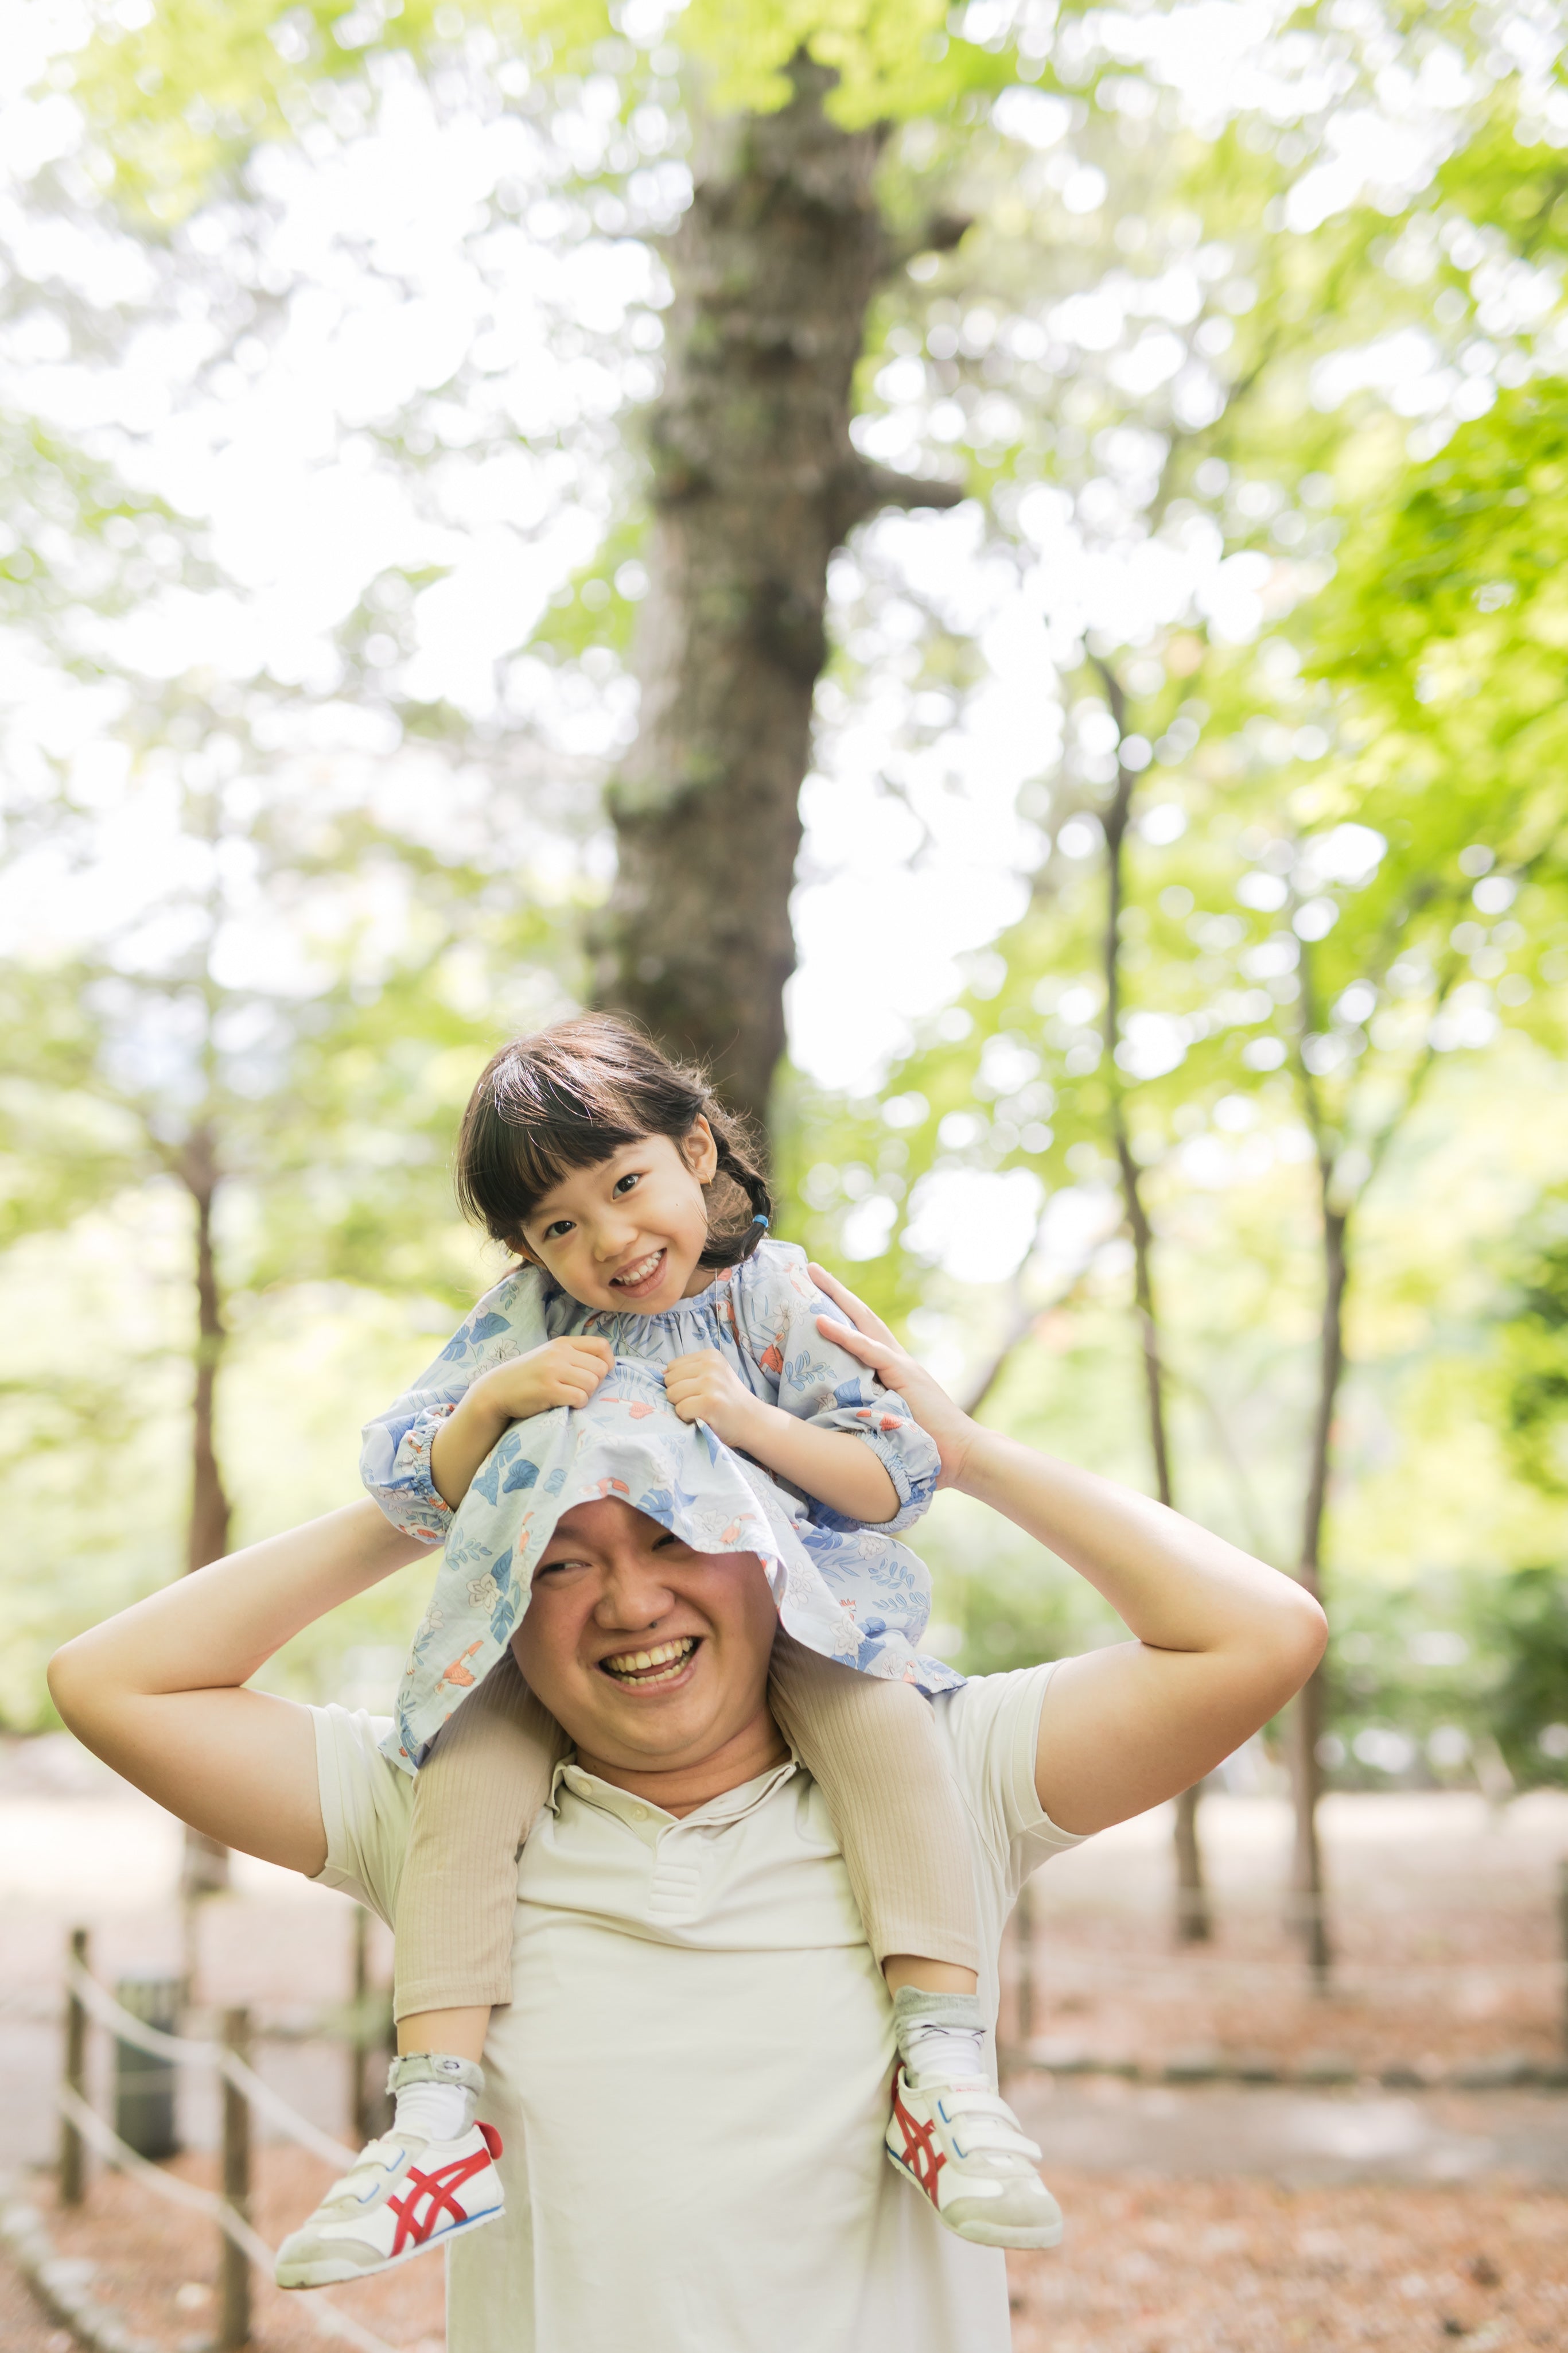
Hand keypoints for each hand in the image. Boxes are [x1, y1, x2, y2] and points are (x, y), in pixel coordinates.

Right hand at [470, 1336, 614, 1423]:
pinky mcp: (549, 1389)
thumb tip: (605, 1365)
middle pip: (600, 1369)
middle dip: (595, 1383)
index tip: (597, 1375)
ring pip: (592, 1383)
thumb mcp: (549, 1357)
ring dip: (586, 1395)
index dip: (607, 1363)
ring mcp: (553, 1370)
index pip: (601, 1346)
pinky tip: (564, 1404)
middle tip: (579, 1390)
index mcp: (562, 1343)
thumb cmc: (528, 1376)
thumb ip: (573, 1356)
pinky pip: (580, 1397)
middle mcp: (559, 1353)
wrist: (497, 1390)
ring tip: (570, 1397)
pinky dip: (577, 1404)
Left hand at [662, 1348, 762, 1448]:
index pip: (672, 1367)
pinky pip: (680, 1409)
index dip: (680, 1383)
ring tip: (701, 1409)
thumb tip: (660, 1374)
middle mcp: (711, 1365)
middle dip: (679, 1395)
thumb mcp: (713, 1375)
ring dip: (682, 1407)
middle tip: (699, 1402)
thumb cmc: (728, 1400)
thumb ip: (690, 1371)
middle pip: (669, 1380)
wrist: (753, 1421)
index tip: (698, 1392)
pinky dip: (687, 1418)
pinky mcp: (710, 1402)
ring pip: (672, 1394)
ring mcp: (712, 1383)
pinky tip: (702, 1417)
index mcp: (710, 1355)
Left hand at [808, 1263, 976, 1489]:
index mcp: (894, 1370)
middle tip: (810, 1268)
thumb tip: (836, 1414)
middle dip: (836, 1292)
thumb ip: (869, 1409)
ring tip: (813, 1276)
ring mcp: (902, 1365)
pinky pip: (868, 1350)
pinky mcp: (904, 1375)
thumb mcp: (889, 1421)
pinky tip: (822, 1322)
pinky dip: (844, 1335)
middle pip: (863, 1316)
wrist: (962, 1454)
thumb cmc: (926, 1447)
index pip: (864, 1333)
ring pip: (864, 1323)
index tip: (818, 1296)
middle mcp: (897, 1360)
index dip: (842, 1314)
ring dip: (838, 1299)